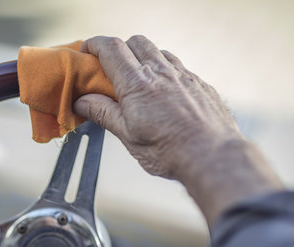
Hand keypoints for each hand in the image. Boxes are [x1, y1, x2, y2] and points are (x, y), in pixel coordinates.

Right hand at [74, 35, 239, 179]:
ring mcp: (183, 75)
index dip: (94, 44)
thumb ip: (104, 113)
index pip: (111, 49)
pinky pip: (178, 67)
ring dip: (143, 59)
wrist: (212, 156)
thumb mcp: (128, 136)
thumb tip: (82, 102)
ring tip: (138, 82)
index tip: (86, 52)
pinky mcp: (199, 84)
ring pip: (158, 52)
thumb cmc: (169, 151)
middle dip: (119, 49)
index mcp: (137, 84)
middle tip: (111, 70)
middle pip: (135, 42)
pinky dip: (164, 72)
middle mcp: (160, 72)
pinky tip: (163, 94)